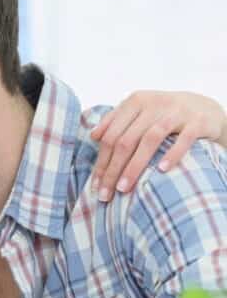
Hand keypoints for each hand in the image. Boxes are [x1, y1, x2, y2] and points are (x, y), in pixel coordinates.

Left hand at [90, 90, 225, 201]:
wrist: (205, 106)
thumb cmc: (164, 115)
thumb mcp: (139, 112)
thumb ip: (116, 121)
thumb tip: (93, 135)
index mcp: (135, 102)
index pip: (111, 136)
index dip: (101, 162)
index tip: (95, 186)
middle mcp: (154, 104)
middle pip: (126, 140)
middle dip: (112, 170)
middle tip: (106, 194)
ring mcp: (177, 112)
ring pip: (150, 139)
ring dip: (134, 166)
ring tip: (123, 188)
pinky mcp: (198, 121)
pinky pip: (183, 139)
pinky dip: (172, 154)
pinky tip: (161, 171)